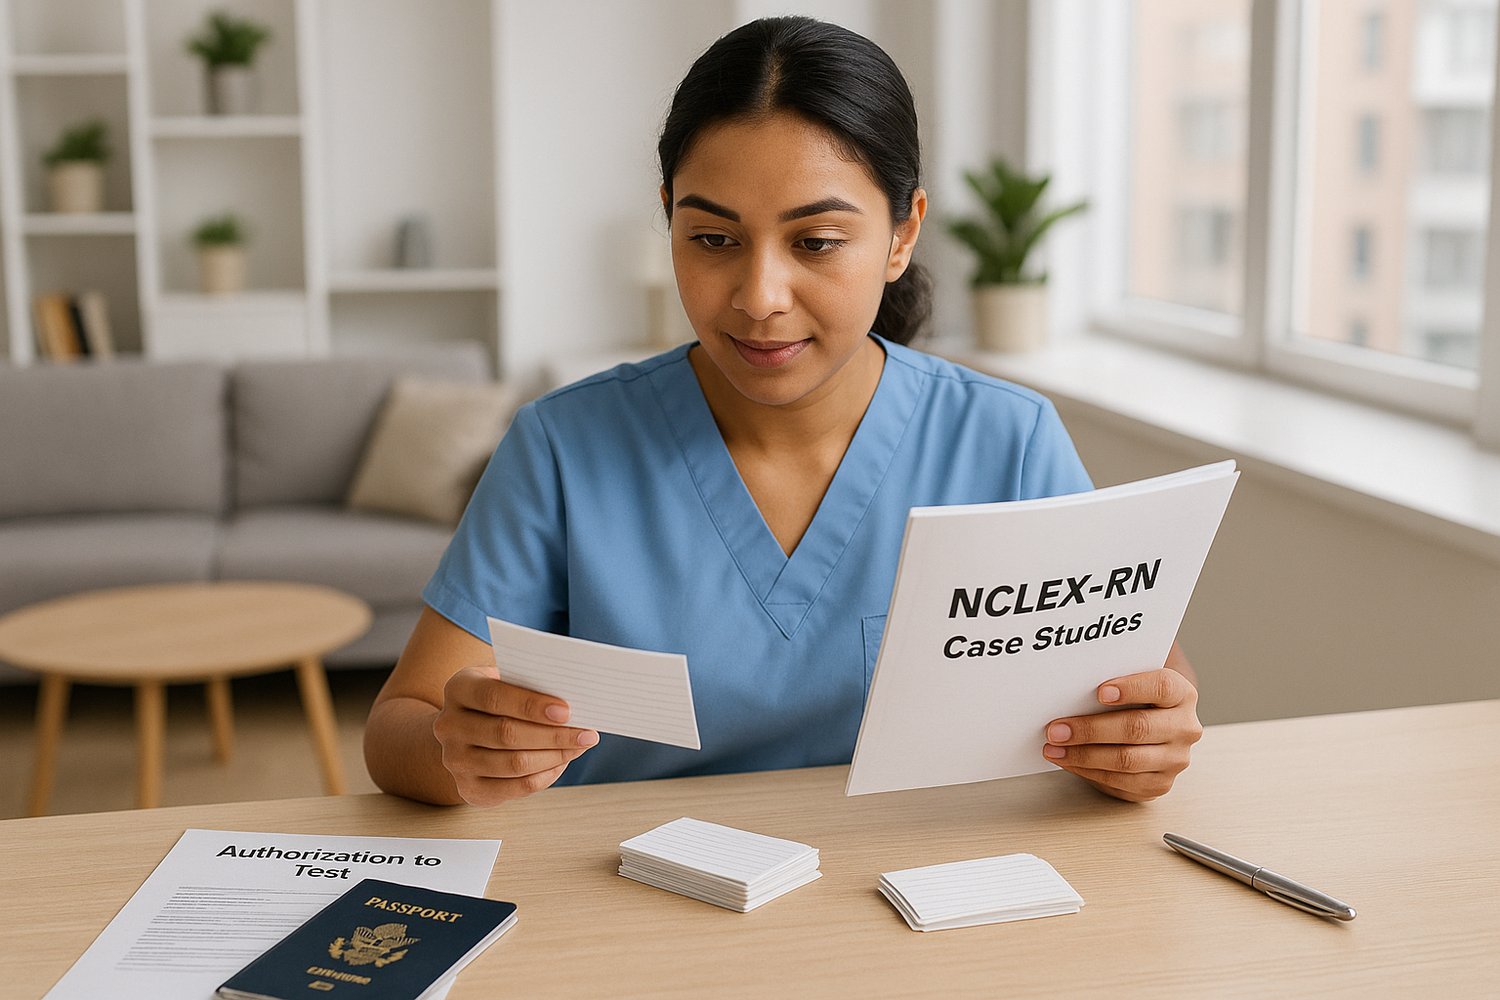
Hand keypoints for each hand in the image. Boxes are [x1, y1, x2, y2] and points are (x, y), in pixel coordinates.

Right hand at [431, 665, 598, 804]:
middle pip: (506, 734)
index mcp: (458, 688)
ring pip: (514, 763)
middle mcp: (449, 725)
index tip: (566, 711)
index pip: (493, 697)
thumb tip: (573, 697)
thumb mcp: (504, 680)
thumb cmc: (497, 699)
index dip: (531, 706)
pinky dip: (545, 776)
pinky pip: (515, 787)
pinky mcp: (468, 788)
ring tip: (578, 747)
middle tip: (586, 734)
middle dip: (553, 736)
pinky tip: (561, 763)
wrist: (464, 730)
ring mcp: (455, 760)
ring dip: (554, 757)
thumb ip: (529, 683)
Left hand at [1041, 667, 1201, 802]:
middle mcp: (1184, 728)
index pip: (1162, 687)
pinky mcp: (1160, 783)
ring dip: (1084, 755)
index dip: (1132, 688)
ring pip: (1127, 760)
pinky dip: (1089, 771)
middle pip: (1138, 727)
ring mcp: (1175, 759)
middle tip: (1057, 729)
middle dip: (1091, 730)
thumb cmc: (1134, 701)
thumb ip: (1112, 683)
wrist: (1153, 727)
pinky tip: (1068, 762)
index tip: (1100, 691)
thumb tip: (1067, 688)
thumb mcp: (1130, 684)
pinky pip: (1121, 782)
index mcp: (1181, 695)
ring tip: (1054, 748)